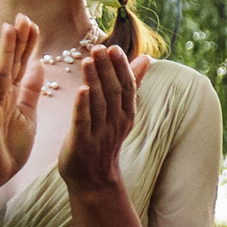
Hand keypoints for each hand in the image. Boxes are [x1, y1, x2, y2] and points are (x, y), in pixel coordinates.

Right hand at [0, 12, 43, 196]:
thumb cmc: (8, 146)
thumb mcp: (27, 113)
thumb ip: (31, 90)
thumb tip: (39, 65)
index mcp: (13, 94)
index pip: (21, 64)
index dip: (28, 44)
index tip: (34, 23)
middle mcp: (0, 95)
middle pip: (10, 62)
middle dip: (17, 40)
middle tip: (23, 15)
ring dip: (4, 51)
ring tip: (9, 29)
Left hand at [55, 44, 147, 193]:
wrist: (94, 179)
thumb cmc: (103, 140)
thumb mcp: (121, 112)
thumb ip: (131, 84)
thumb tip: (146, 59)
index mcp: (126, 114)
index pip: (127, 87)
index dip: (122, 67)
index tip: (115, 48)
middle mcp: (116, 122)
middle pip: (114, 92)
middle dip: (107, 69)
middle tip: (98, 47)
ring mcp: (100, 133)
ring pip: (99, 103)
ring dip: (95, 81)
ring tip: (88, 60)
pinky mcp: (82, 143)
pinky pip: (83, 122)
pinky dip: (83, 106)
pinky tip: (80, 90)